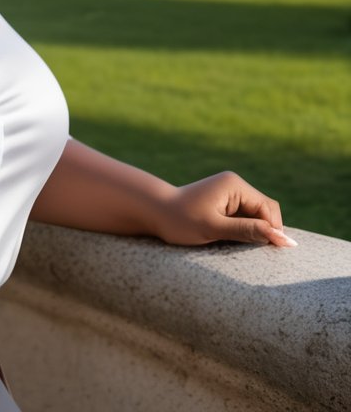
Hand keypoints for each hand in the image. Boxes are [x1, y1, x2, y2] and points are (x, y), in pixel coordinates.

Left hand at [155, 171, 296, 247]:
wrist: (153, 212)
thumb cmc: (180, 220)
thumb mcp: (214, 228)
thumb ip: (248, 231)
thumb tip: (284, 239)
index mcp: (234, 185)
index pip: (268, 209)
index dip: (273, 230)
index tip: (270, 253)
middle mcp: (235, 185)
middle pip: (265, 211)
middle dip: (265, 230)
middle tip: (253, 251)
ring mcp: (230, 192)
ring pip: (256, 216)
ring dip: (254, 231)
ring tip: (238, 245)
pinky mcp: (224, 202)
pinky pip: (244, 217)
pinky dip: (244, 230)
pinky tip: (233, 240)